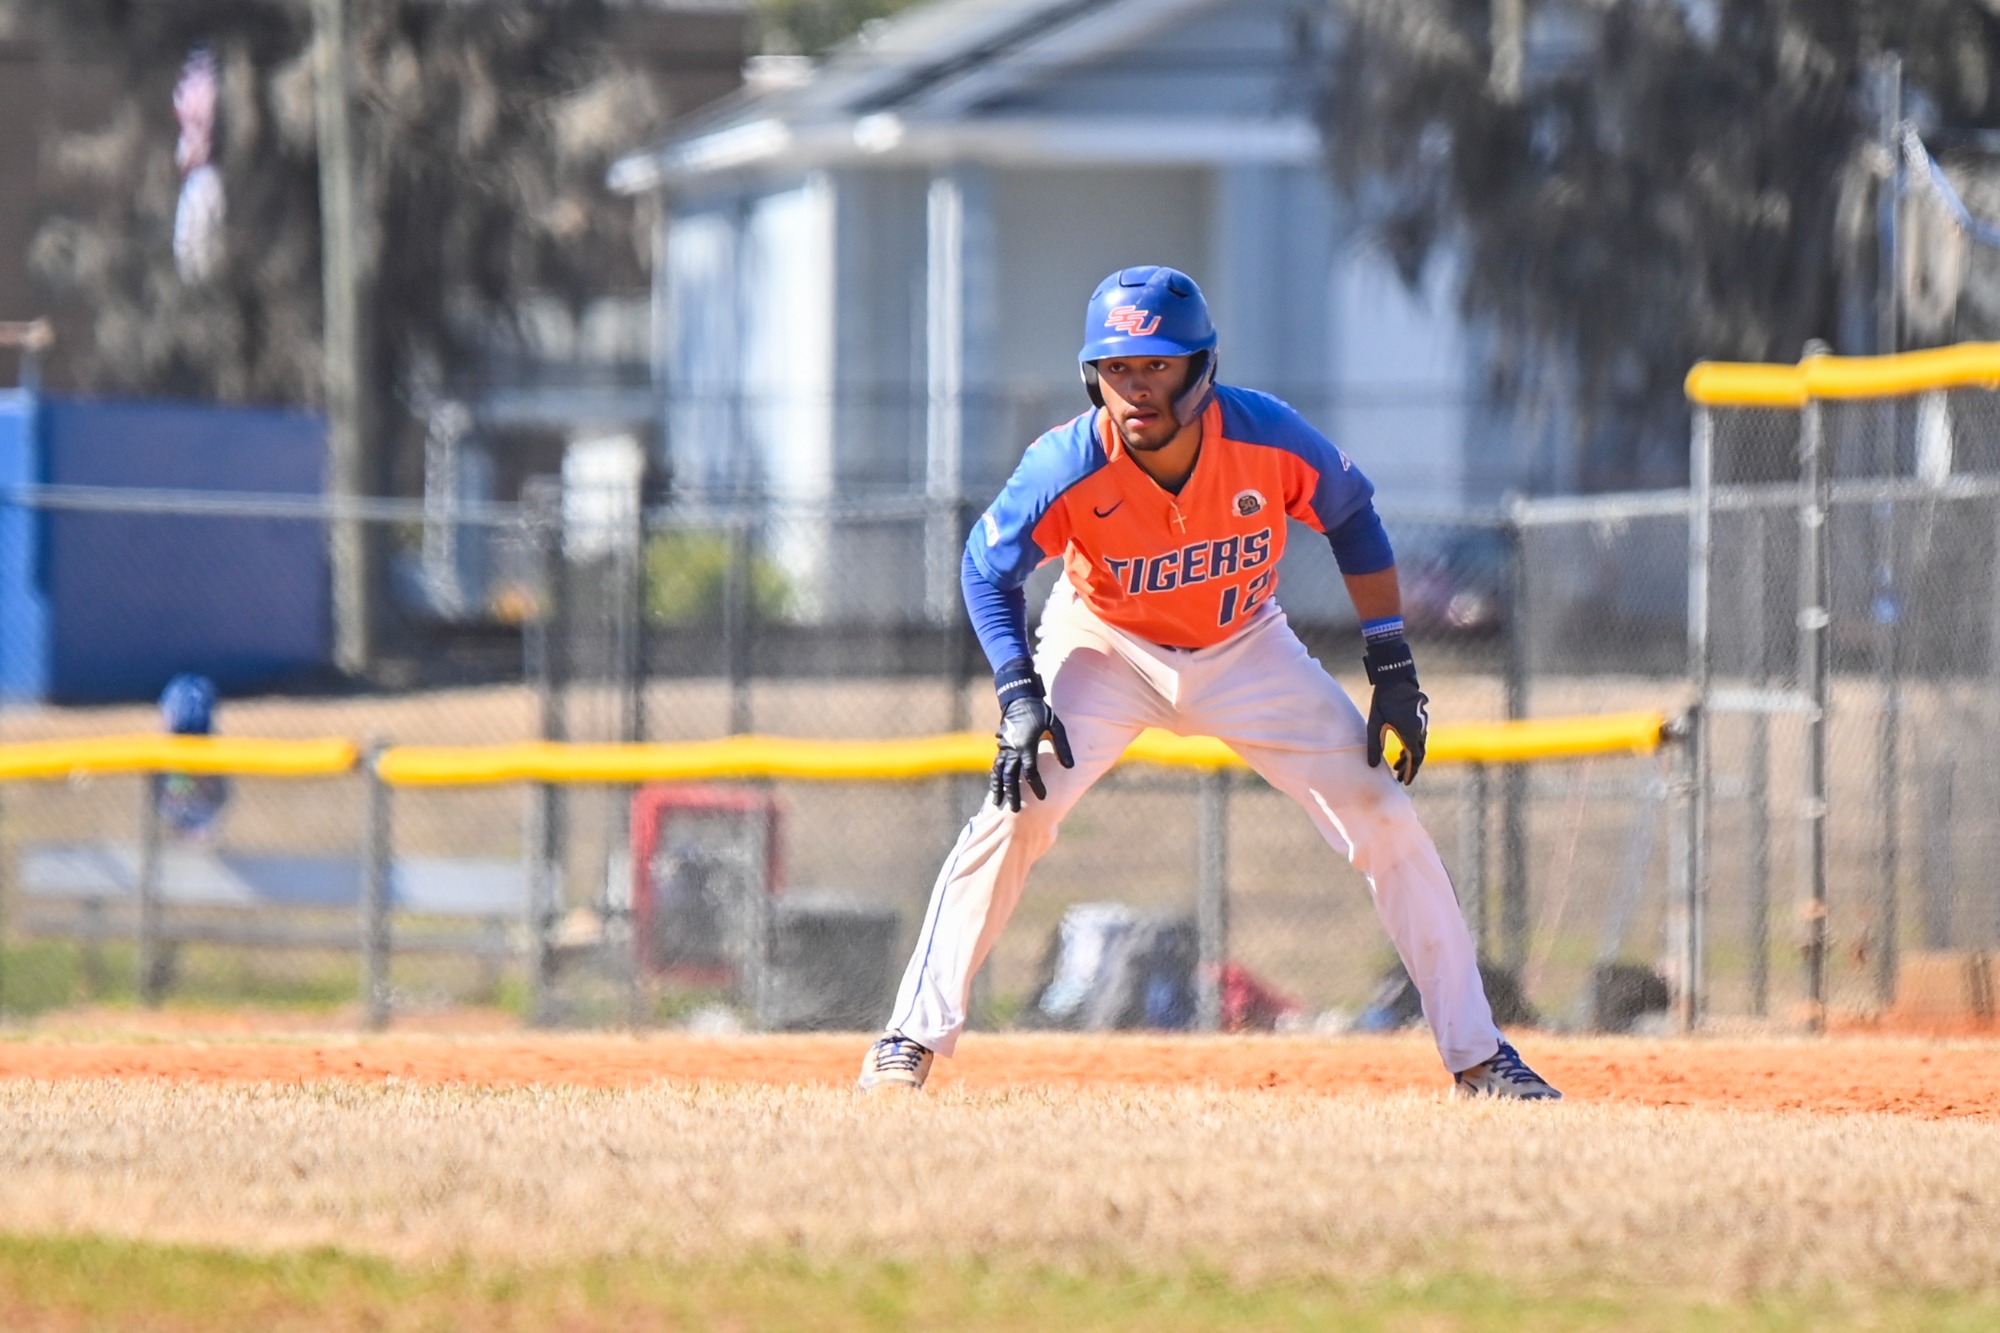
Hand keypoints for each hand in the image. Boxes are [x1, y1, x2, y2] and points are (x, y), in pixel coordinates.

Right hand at [990, 695, 1074, 811]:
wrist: (1020, 699)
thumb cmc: (1040, 712)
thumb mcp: (1056, 726)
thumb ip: (1062, 747)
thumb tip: (1070, 767)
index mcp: (1026, 745)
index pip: (1030, 772)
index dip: (1036, 786)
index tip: (1042, 797)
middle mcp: (1012, 749)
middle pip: (1010, 777)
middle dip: (1013, 794)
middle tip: (1015, 810)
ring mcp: (1004, 748)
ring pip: (999, 773)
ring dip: (999, 789)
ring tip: (998, 805)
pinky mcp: (1001, 747)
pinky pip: (996, 766)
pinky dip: (995, 778)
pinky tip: (995, 788)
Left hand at [1363, 636, 1427, 784]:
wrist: (1395, 679)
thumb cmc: (1383, 702)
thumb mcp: (1375, 725)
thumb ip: (1374, 746)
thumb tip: (1371, 766)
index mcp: (1411, 735)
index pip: (1415, 760)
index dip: (1411, 772)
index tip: (1405, 782)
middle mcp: (1420, 730)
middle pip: (1418, 754)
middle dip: (1409, 768)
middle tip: (1400, 778)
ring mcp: (1421, 723)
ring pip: (1418, 745)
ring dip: (1409, 757)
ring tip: (1397, 766)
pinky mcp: (1419, 718)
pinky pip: (1417, 737)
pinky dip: (1411, 746)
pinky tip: (1402, 749)